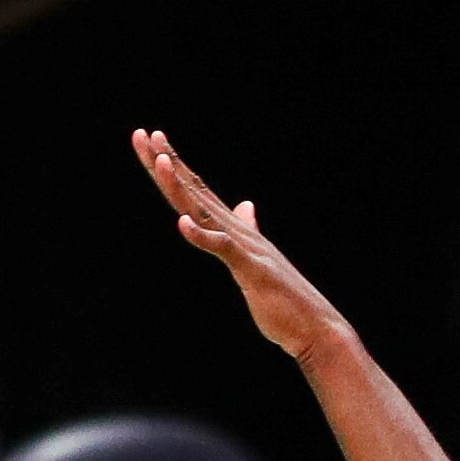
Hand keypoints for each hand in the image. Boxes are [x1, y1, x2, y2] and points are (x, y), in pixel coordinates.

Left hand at [131, 128, 350, 361]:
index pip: (196, 190)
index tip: (150, 140)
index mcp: (234, 228)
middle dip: (167, 163)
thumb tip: (244, 206)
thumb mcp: (255, 258)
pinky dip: (202, 236)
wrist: (315, 325)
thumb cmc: (284, 298)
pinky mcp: (251, 269)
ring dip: (181, 187)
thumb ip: (245, 230)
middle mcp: (237, 230)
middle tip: (144, 134)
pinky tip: (183, 223)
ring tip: (160, 161)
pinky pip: (223, 249)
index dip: (172, 166)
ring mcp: (245, 247)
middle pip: (194, 191)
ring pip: (205, 212)